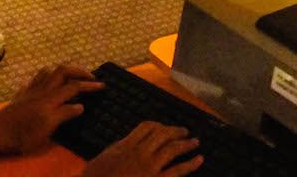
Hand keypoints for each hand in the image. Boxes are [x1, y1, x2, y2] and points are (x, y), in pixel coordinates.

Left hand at [0, 64, 103, 155]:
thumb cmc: (24, 134)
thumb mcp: (48, 129)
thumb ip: (64, 114)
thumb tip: (80, 105)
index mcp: (51, 98)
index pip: (74, 86)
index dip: (90, 85)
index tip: (103, 85)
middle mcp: (43, 89)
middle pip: (63, 71)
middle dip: (79, 70)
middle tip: (91, 76)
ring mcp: (31, 89)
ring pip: (50, 70)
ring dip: (63, 70)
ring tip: (72, 77)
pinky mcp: (23, 92)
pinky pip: (38, 77)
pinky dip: (48, 76)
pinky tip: (49, 82)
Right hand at [82, 122, 202, 176]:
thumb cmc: (97, 176)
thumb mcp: (107, 156)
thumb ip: (120, 147)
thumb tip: (131, 141)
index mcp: (126, 145)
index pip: (147, 127)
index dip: (159, 125)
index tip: (165, 127)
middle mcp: (140, 153)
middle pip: (163, 135)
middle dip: (176, 131)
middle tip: (185, 131)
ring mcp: (149, 168)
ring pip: (172, 150)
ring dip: (186, 144)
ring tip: (195, 142)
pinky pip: (177, 171)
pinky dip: (190, 164)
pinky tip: (199, 160)